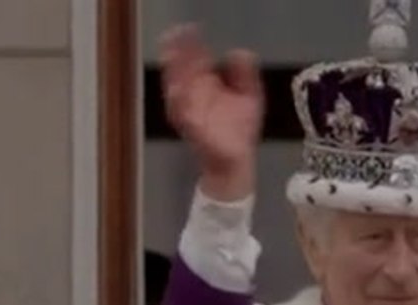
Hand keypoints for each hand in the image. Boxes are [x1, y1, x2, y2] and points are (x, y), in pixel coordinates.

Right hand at [159, 24, 263, 196]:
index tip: (189, 29)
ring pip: (176, 90)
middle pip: (180, 71)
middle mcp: (194, 97)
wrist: (236, 163)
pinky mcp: (193, 131)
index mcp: (205, 85)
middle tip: (173, 36)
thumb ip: (244, 74)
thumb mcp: (248, 96)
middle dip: (176, 55)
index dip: (191, 45)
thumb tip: (239, 52)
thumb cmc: (238, 129)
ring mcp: (190, 113)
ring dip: (172, 76)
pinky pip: (183, 116)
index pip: (194, 60)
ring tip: (169, 58)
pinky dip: (179, 104)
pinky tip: (178, 91)